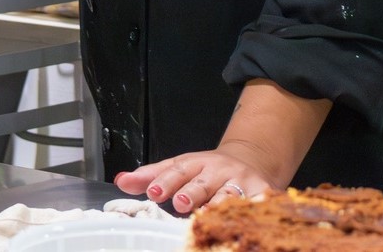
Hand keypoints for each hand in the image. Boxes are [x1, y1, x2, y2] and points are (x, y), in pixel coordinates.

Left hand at [114, 150, 273, 214]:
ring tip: (208, 215)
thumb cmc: (208, 171)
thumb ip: (152, 176)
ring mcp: (241, 182)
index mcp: (196, 163)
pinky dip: (251, 211)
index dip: (164, 181)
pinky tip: (244, 221)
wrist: (251, 161)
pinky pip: (256, 204)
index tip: (152, 193)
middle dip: (191, 192)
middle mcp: (218, 170)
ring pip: (229, 194)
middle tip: (180, 203)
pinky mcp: (262, 193)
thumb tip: (120, 181)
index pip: (177, 170)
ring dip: (219, 205)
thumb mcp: (181, 168)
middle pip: (202, 182)